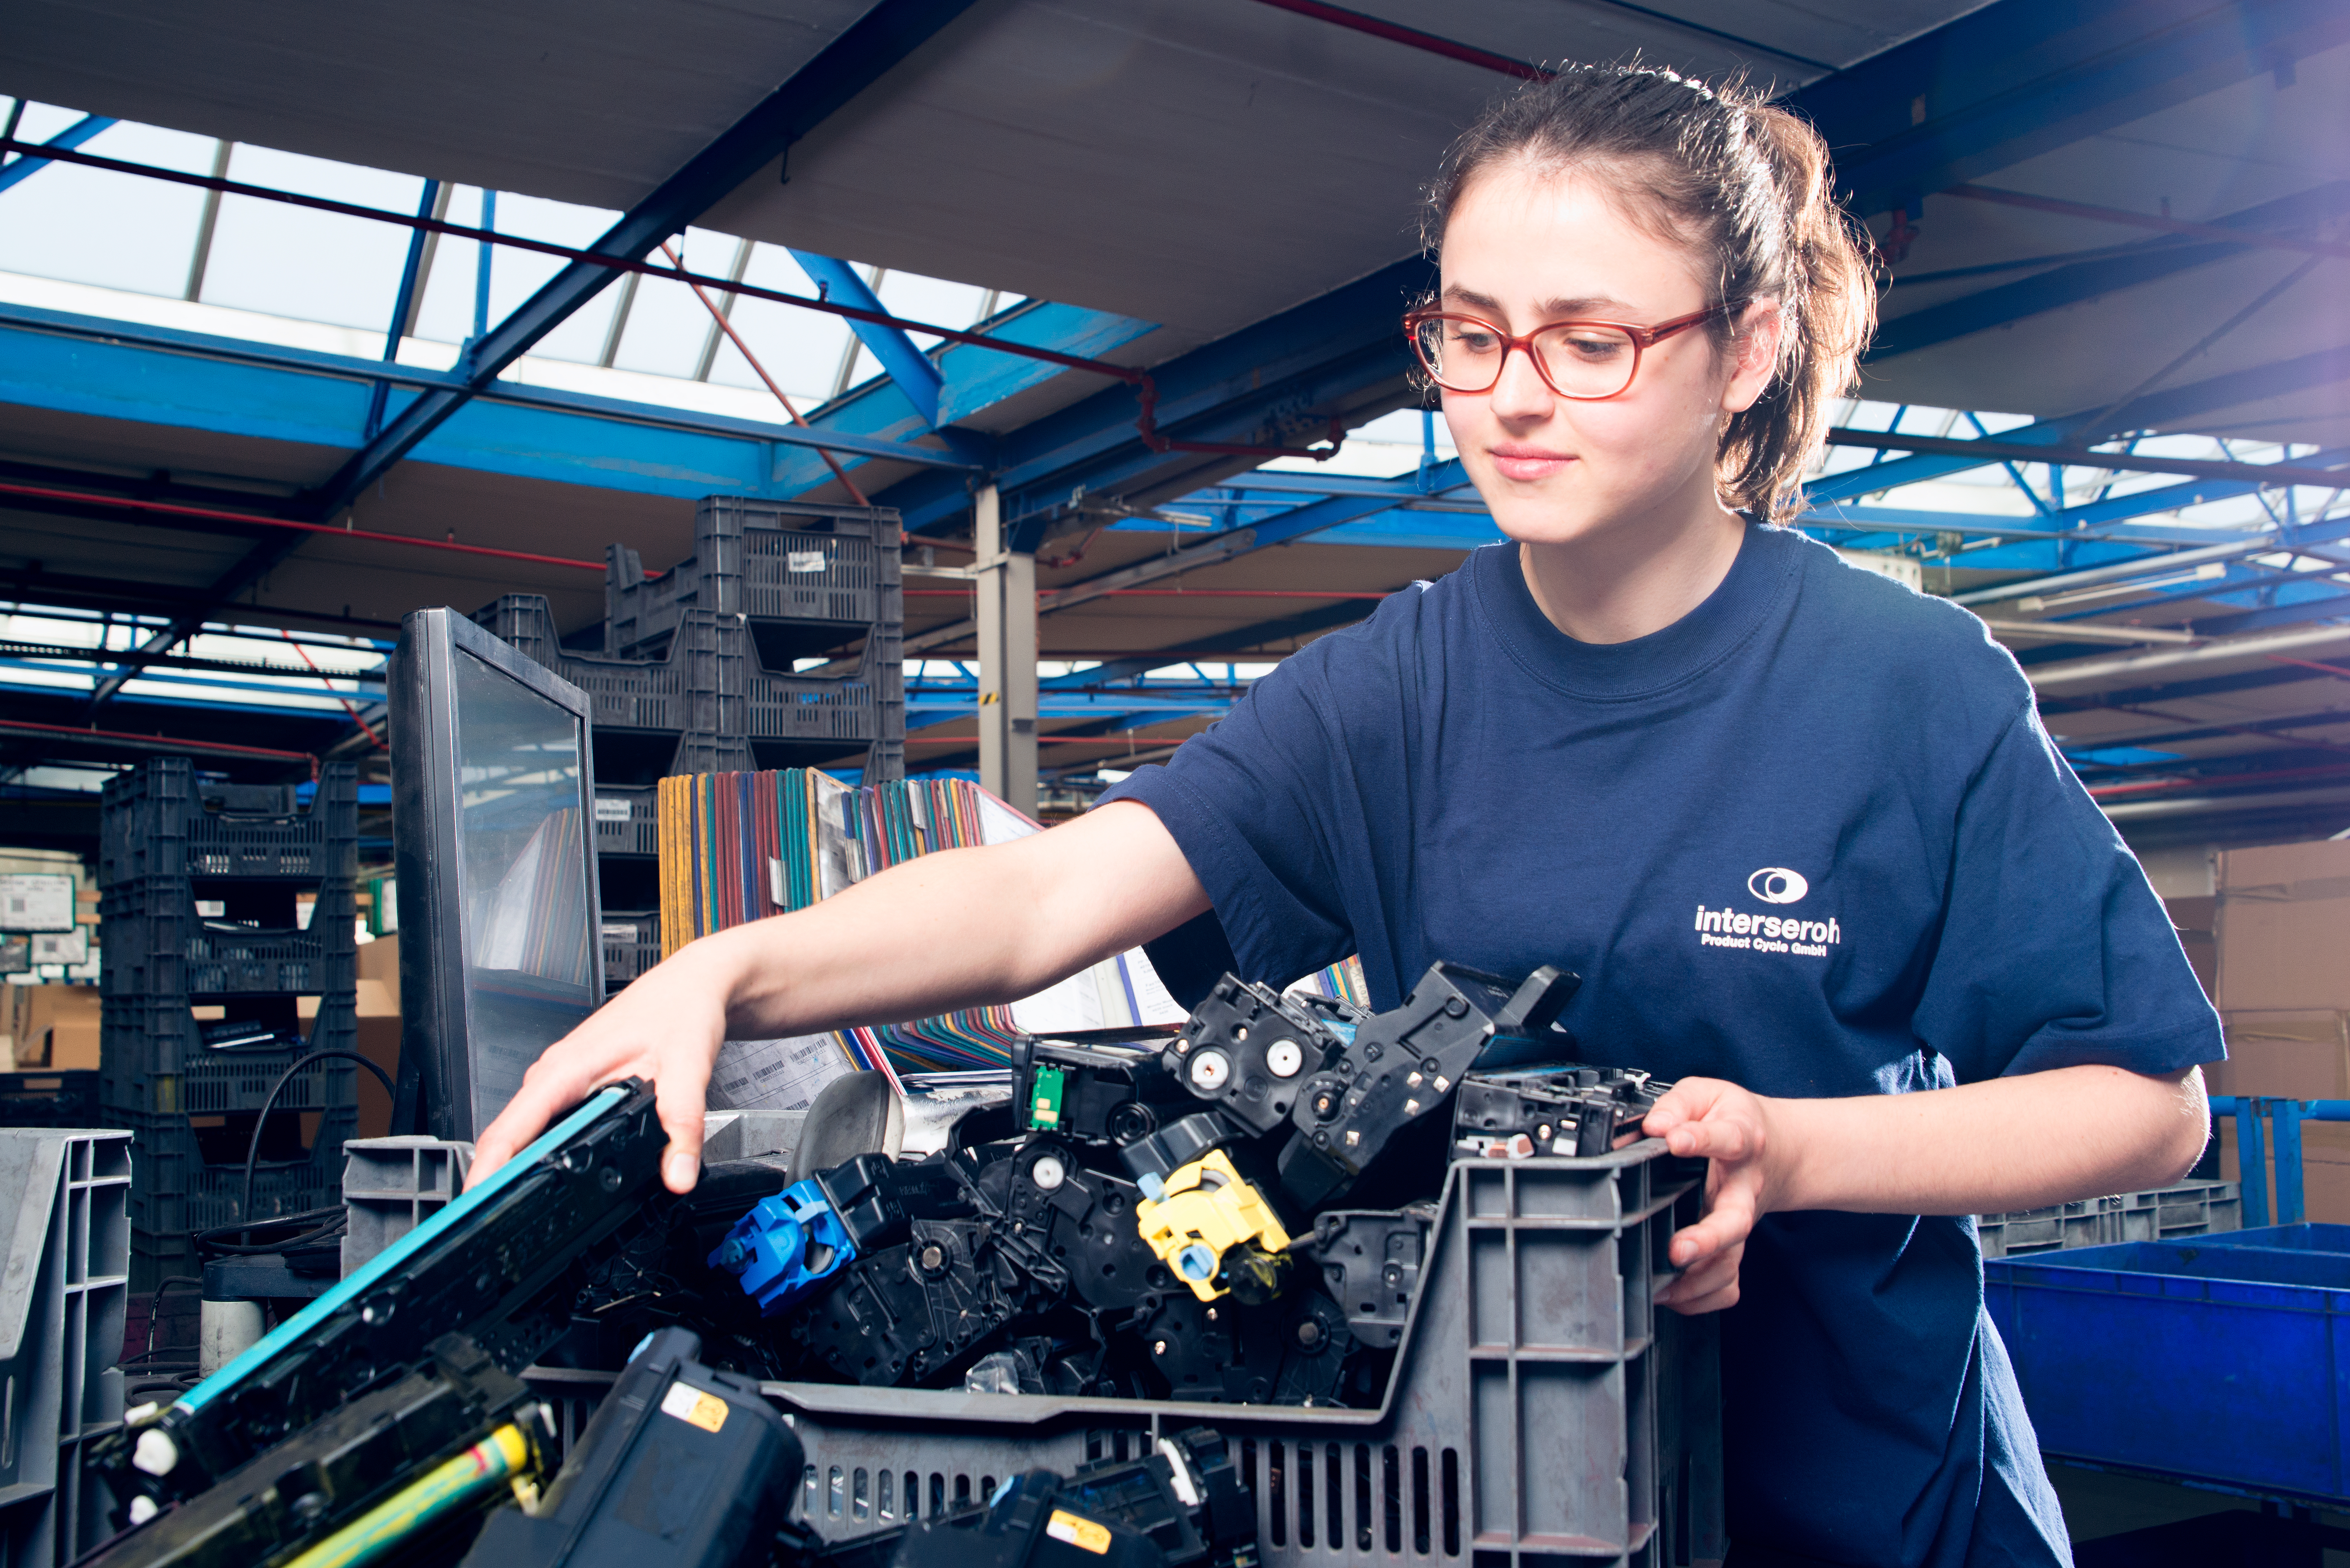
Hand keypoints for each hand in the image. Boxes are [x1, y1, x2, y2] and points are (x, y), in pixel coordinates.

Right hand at [469, 940, 736, 1194]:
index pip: (509, 1128)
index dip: (487, 1172)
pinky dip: (541, 1150)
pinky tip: (550, 1173)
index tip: (474, 1207)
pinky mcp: (576, 1083)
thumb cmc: (681, 1010)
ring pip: (528, 1130)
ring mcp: (562, 1078)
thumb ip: (681, 1125)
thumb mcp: (688, 1068)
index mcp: (567, 1068)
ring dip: (517, 1167)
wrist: (692, 985)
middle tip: (493, 1227)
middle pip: (510, 1135)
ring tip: (512, 1210)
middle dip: (496, 1181)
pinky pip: (546, 1122)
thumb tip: (677, 1174)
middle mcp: (556, 1073)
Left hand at [1641, 1076, 1782, 1315]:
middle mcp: (1742, 1189)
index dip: (1700, 1140)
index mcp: (1740, 1141)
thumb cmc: (1733, 1122)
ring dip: (1698, 1279)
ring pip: (1730, 1262)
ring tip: (1663, 1285)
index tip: (1675, 1140)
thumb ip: (1679, 1104)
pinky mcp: (1735, 1248)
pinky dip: (1703, 1299)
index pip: (1726, 1138)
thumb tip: (1654, 1125)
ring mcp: (1739, 1223)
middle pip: (1734, 1222)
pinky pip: (1727, 1285)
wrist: (1778, 1151)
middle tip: (1678, 1250)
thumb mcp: (1708, 1095)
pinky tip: (1674, 1295)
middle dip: (1707, 1239)